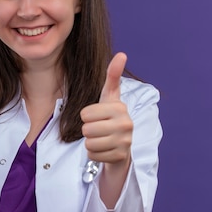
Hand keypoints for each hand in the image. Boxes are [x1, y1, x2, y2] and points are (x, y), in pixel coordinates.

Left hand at [80, 52, 132, 166]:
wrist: (120, 144)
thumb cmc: (109, 116)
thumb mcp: (109, 96)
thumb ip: (112, 76)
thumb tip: (121, 53)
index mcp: (120, 107)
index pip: (85, 113)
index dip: (86, 115)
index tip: (97, 116)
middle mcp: (126, 124)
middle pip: (86, 129)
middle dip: (88, 130)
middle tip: (98, 129)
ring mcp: (125, 142)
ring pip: (89, 143)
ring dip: (91, 143)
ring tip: (101, 139)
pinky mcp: (121, 157)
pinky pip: (93, 156)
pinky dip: (95, 154)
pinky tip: (105, 149)